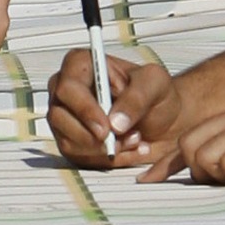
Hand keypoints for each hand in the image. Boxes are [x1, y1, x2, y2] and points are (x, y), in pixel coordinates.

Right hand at [47, 50, 181, 168]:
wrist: (164, 120)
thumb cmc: (156, 94)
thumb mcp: (156, 84)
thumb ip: (137, 97)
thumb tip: (115, 121)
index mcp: (82, 66)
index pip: (68, 87)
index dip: (84, 109)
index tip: (106, 128)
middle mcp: (67, 92)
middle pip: (60, 117)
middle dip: (95, 136)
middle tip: (125, 139)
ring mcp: (65, 118)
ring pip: (70, 141)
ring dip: (104, 148)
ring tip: (134, 139)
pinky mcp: (71, 142)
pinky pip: (79, 157)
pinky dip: (106, 158)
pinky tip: (126, 148)